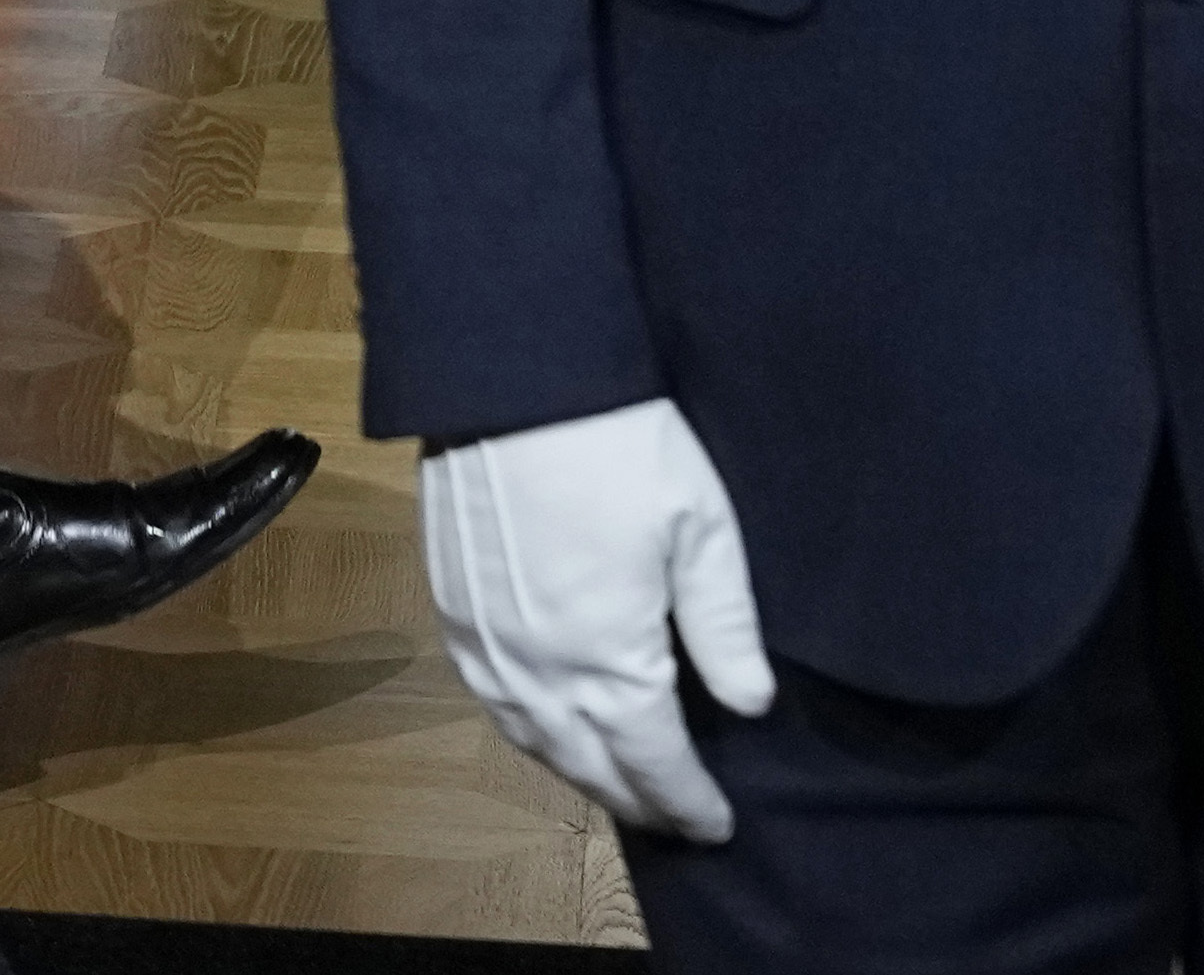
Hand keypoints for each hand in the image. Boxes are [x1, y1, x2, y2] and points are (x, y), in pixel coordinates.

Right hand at [419, 399, 775, 842]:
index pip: (653, 760)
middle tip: (676, 820)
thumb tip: (751, 705)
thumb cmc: (620, 445)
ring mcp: (486, 643)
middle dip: (637, 801)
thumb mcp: (699, 527)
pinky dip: (528, 732)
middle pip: (589, 765)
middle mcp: (538, 670)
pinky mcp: (452, 609)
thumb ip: (723, 625)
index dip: (688, 800)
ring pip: (533, 740)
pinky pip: (490, 700)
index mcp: (607, 658)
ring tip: (618, 786)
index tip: (719, 825)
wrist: (511, 379)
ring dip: (579, 773)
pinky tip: (547, 726)